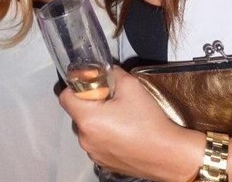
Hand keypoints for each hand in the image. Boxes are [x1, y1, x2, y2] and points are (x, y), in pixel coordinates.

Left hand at [59, 65, 201, 180]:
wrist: (167, 154)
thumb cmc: (148, 120)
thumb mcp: (131, 85)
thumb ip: (113, 72)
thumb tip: (105, 69)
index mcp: (87, 118)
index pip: (64, 96)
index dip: (75, 86)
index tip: (90, 83)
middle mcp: (84, 138)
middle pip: (77, 112)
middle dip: (91, 102)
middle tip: (112, 97)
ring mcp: (93, 153)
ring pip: (87, 127)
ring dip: (98, 119)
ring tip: (121, 115)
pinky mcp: (103, 163)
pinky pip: (96, 141)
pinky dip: (105, 134)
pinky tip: (124, 130)